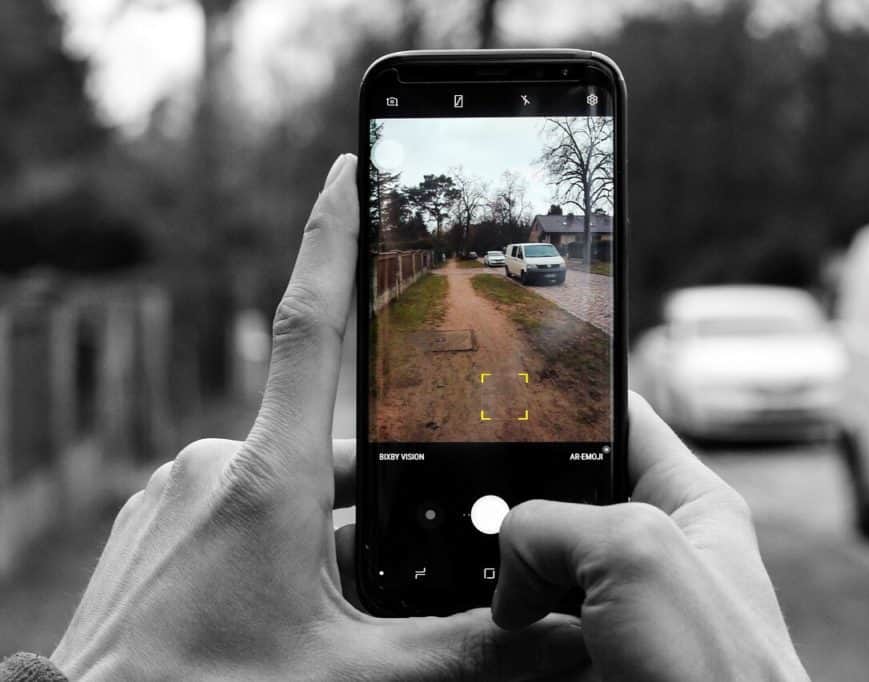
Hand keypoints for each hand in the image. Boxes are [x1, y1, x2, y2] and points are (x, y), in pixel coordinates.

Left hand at [50, 154, 586, 680]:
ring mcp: (176, 496)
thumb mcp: (354, 677)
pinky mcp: (157, 527)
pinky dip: (281, 551)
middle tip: (399, 582)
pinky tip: (286, 618)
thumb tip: (560, 640)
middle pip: (326, 454)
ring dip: (327, 544)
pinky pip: (242, 516)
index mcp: (263, 478)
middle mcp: (213, 466)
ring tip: (336, 624)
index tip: (348, 168)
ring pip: (287, 494)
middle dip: (376, 510)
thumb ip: (465, 651)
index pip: (309, 326)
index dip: (331, 238)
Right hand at [493, 393, 809, 681]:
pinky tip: (499, 619)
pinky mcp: (592, 653)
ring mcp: (621, 605)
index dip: (565, 402)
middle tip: (482, 505)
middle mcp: (655, 546)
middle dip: (523, 498)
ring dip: (510, 565)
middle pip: (567, 492)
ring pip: (543, 559)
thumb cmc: (718, 674)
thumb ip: (555, 524)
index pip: (621, 419)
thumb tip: (508, 558)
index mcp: (688, 501)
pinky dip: (508, 617)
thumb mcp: (635, 554)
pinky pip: (534, 618)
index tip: (507, 399)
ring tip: (491, 573)